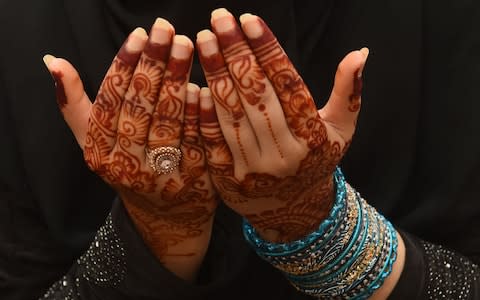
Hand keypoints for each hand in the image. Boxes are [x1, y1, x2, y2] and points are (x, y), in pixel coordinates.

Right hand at [43, 19, 216, 279]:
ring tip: (185, 46)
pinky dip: (198, 112)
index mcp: (99, 153)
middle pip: (140, 108)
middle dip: (153, 65)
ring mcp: (162, 174)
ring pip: (168, 120)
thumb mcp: (95, 142)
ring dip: (177, 80)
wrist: (166, 214)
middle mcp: (128, 166)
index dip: (124, 67)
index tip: (138, 35)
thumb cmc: (128, 167)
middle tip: (166, 30)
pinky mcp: (194, 177)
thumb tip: (54, 62)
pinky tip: (201, 86)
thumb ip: (76, 104)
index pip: (110, 102)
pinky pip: (196, 138)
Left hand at [196, 9, 367, 242]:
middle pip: (257, 96)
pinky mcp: (229, 179)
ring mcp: (254, 168)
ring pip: (233, 114)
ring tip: (204, 40)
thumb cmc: (317, 161)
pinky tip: (195, 83)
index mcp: (312, 137)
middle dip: (237, 53)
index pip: (288, 85)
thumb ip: (349, 92)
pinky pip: (214, 140)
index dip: (268, 50)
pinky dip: (205, 112)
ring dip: (216, 74)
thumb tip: (360, 52)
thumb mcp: (341, 130)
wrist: (293, 210)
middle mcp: (284, 153)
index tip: (249, 19)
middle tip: (220, 19)